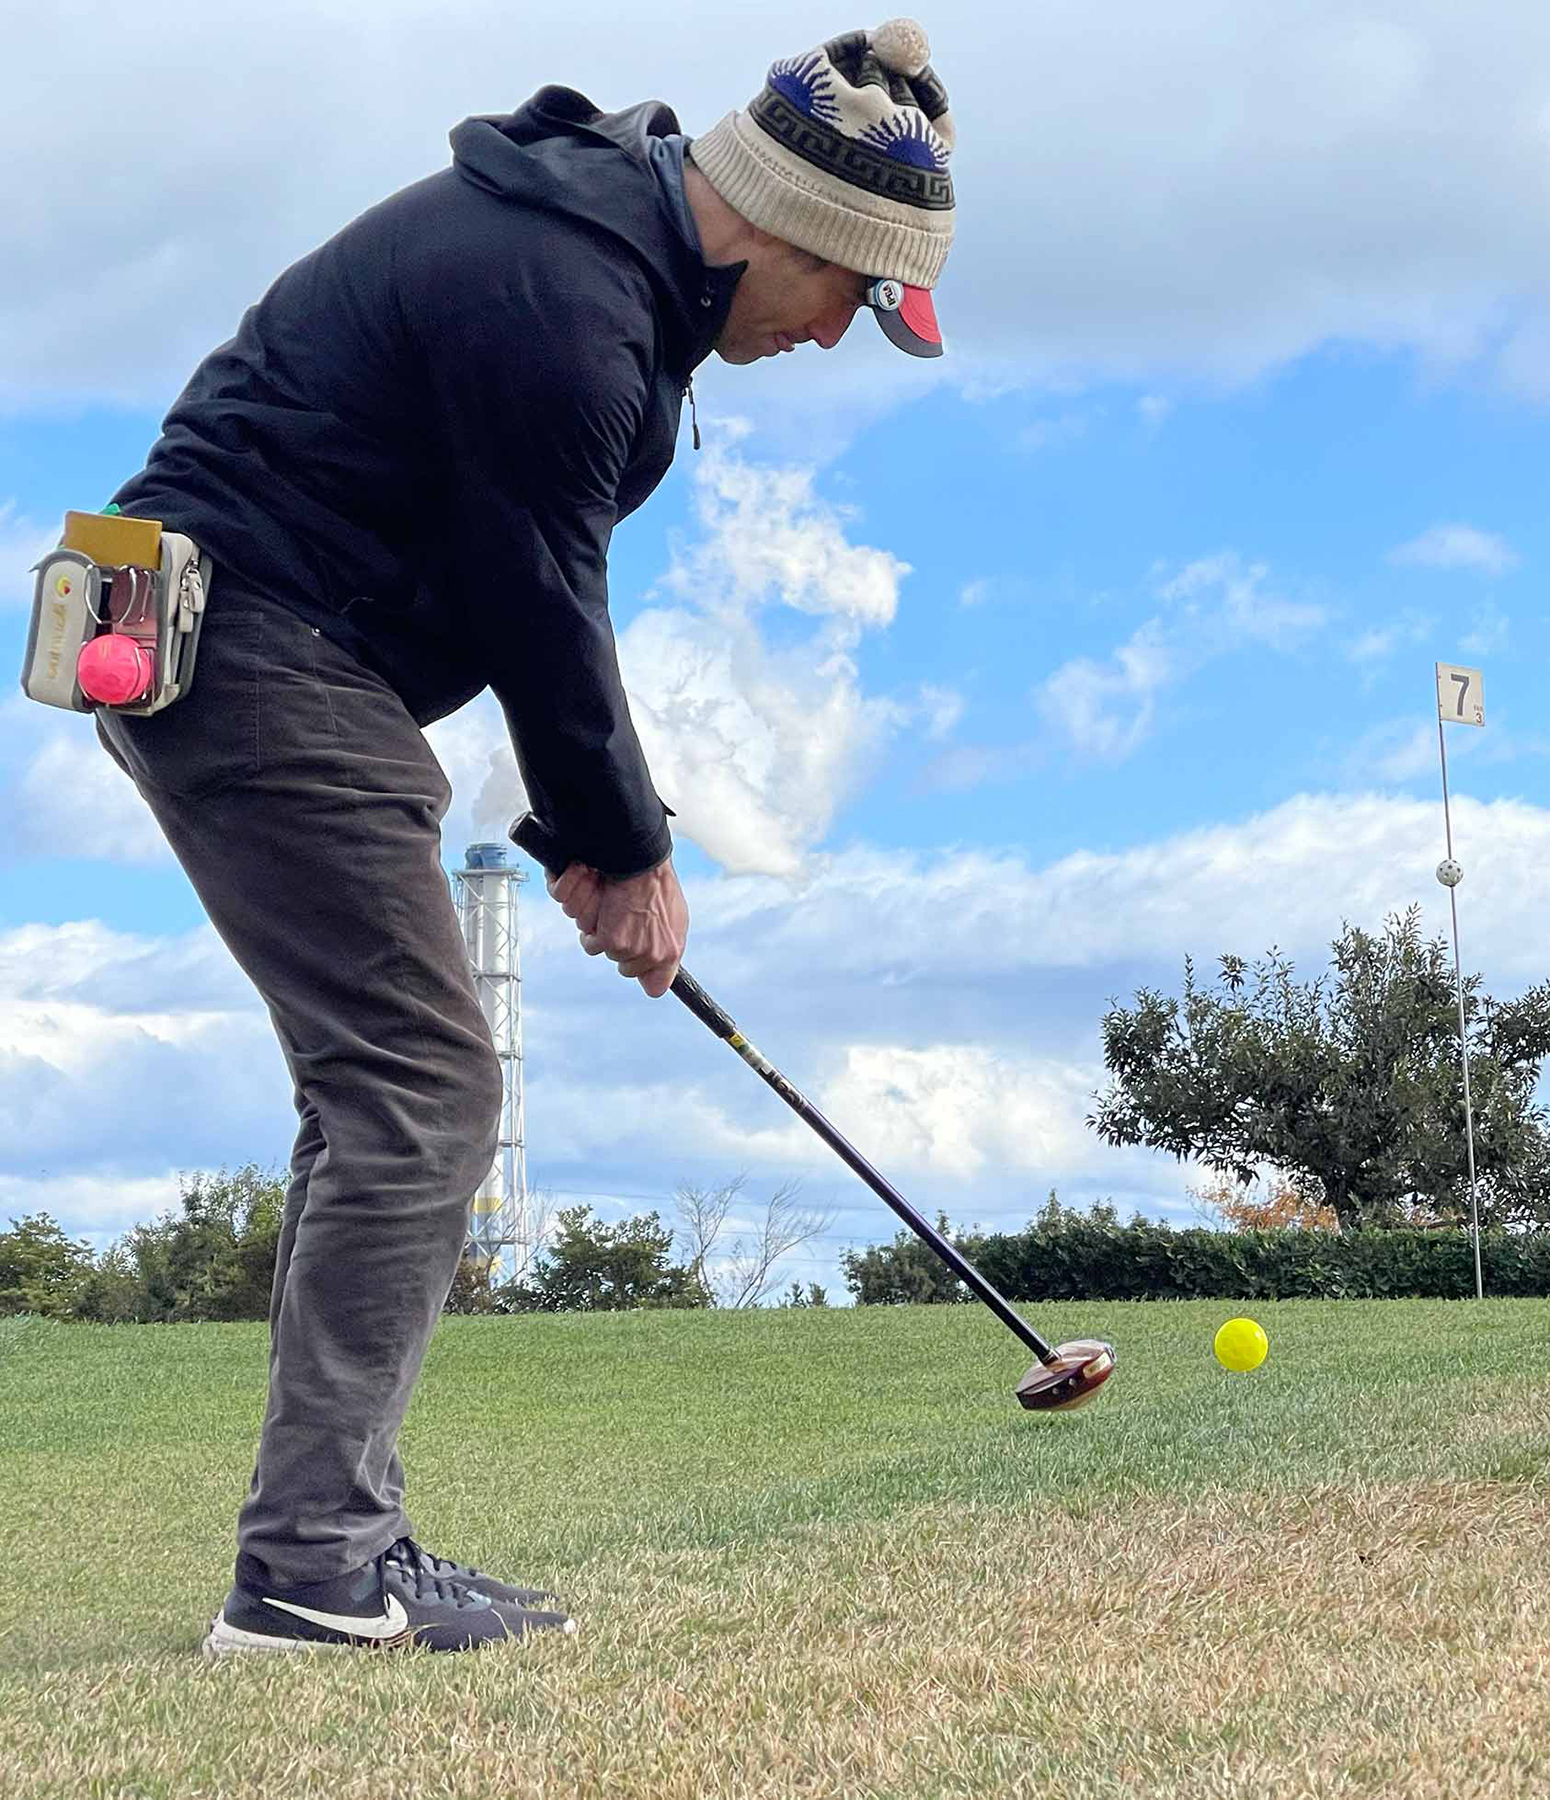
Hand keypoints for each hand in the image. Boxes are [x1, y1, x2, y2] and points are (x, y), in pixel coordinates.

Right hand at [548, 857, 687, 997]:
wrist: (640, 856)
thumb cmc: (653, 879)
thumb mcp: (673, 914)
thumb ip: (666, 949)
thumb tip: (654, 987)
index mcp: (672, 949)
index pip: (656, 985)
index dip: (643, 972)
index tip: (637, 958)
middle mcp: (652, 955)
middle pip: (621, 964)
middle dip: (615, 938)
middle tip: (621, 910)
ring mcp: (630, 950)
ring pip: (599, 950)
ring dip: (599, 924)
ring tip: (610, 898)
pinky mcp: (609, 941)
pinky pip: (588, 938)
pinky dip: (590, 916)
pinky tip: (599, 894)